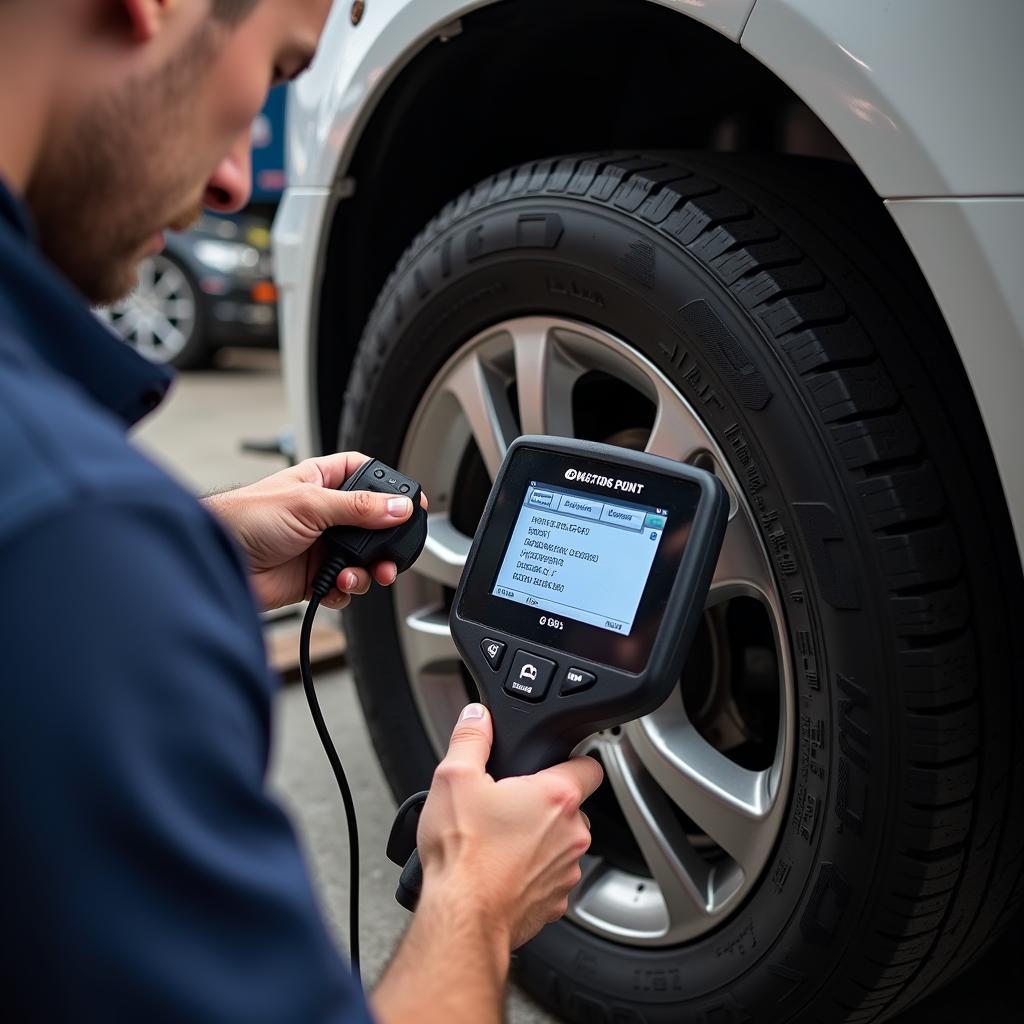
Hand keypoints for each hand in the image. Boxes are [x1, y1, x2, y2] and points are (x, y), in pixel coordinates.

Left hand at [203, 452, 426, 610]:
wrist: (217, 562)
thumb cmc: (243, 518)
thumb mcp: (309, 505)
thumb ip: (359, 508)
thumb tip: (398, 508)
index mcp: (321, 481)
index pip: (365, 475)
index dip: (389, 488)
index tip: (411, 504)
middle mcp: (323, 512)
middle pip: (372, 524)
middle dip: (384, 542)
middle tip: (392, 554)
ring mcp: (319, 545)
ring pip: (362, 558)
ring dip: (366, 570)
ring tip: (359, 574)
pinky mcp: (313, 576)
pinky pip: (345, 584)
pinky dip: (347, 589)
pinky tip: (336, 585)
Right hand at [417, 704, 601, 949]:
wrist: (460, 917)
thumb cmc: (463, 853)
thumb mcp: (455, 777)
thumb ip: (471, 738)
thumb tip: (477, 717)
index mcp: (557, 796)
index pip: (591, 765)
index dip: (572, 760)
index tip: (554, 764)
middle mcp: (572, 834)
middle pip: (572, 807)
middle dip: (545, 804)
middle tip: (508, 806)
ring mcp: (566, 872)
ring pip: (561, 844)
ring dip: (539, 841)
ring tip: (499, 841)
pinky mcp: (554, 903)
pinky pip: (549, 878)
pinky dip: (531, 874)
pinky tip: (500, 871)